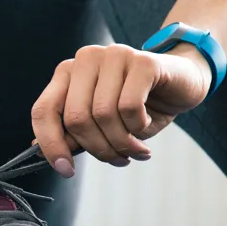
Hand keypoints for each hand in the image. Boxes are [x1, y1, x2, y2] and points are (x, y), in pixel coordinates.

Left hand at [31, 42, 212, 175]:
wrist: (184, 82)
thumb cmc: (139, 105)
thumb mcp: (102, 124)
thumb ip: (74, 134)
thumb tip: (43, 152)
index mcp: (68, 72)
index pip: (43, 110)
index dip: (50, 144)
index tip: (65, 171)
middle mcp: (86, 59)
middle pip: (76, 118)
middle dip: (97, 148)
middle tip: (118, 159)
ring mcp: (114, 55)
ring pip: (103, 115)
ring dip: (121, 143)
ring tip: (135, 151)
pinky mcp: (143, 61)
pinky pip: (129, 107)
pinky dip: (137, 127)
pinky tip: (145, 127)